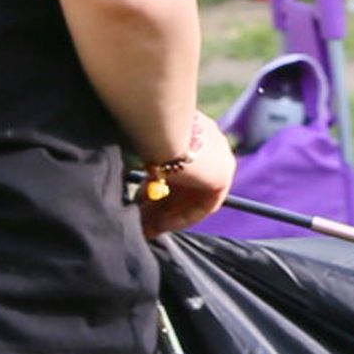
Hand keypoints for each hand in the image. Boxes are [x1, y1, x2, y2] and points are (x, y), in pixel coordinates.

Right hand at [138, 120, 235, 242]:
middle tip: (142, 222)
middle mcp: (213, 144)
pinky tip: (159, 226)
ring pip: (193, 198)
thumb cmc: (144, 126)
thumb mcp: (144, 145)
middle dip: (162, 207)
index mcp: (196, 130)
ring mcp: (221, 160)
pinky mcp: (222, 177)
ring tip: (146, 229)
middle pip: (188, 186)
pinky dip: (181, 218)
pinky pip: (203, 206)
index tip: (141, 200)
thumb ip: (146, 162)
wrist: (159, 123)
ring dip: (169, 216)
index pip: (183, 167)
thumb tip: (130, 177)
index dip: (161, 188)